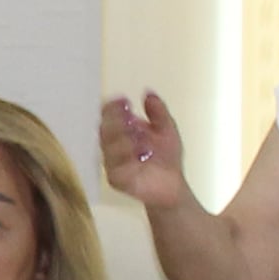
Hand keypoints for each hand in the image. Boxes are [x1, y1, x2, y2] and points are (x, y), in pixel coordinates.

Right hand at [98, 92, 192, 209]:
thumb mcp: (166, 130)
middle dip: (115, 120)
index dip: (112, 107)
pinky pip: (114, 166)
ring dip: (121, 137)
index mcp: (121, 132)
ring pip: (108, 146)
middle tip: (128, 114)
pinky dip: (124, 157)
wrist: (173, 186)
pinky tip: (137, 152)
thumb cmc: (166, 159)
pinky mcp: (117, 179)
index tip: (124, 100)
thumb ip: (158, 113)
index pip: (108, 116)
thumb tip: (148, 93)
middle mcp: (112, 146)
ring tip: (138, 135)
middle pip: (105, 129)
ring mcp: (112, 163)